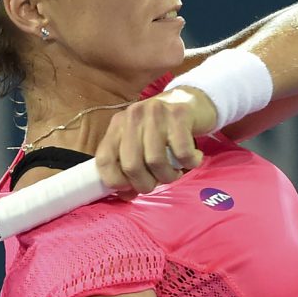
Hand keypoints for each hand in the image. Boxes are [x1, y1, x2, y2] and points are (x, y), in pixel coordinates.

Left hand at [95, 86, 216, 195]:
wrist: (193, 101)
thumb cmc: (164, 129)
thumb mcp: (141, 143)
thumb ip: (130, 167)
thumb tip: (125, 195)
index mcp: (118, 125)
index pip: (104, 160)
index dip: (115, 181)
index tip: (131, 188)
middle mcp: (133, 117)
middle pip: (131, 165)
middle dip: (145, 184)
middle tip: (158, 182)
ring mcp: (155, 114)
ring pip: (155, 161)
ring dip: (168, 176)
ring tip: (176, 171)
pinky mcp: (179, 115)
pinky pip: (182, 152)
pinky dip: (190, 162)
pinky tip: (192, 158)